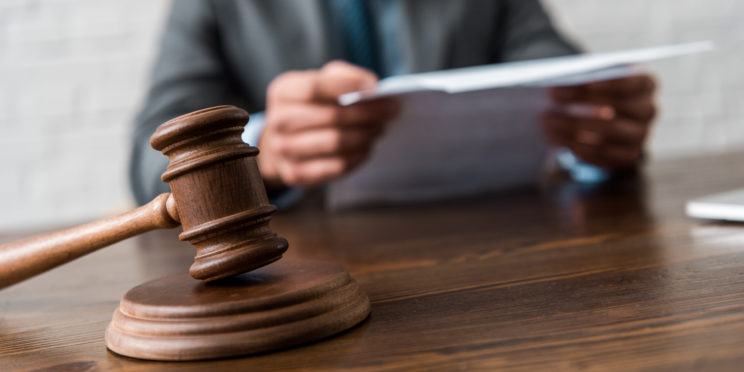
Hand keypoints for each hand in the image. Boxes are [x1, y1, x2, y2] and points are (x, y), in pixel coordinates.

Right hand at [258, 61, 398, 190]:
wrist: (283, 141)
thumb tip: (371, 87)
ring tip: (380, 129)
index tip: (375, 88)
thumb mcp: (320, 81)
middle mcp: (277, 121)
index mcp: (282, 92)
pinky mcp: (295, 174)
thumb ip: (343, 76)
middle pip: (330, 116)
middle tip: (390, 111)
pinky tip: (367, 148)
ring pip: (335, 143)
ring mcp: (283, 150)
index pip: (314, 88)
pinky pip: (335, 167)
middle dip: (367, 113)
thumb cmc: (311, 105)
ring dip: (365, 135)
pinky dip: (357, 156)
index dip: (347, 86)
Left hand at [542, 73, 656, 168]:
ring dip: (574, 126)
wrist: (603, 117)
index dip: (609, 83)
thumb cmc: (595, 90)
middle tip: (553, 101)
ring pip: (609, 132)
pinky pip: (604, 154)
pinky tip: (558, 138)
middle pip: (619, 106)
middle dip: (583, 102)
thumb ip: (584, 76)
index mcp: (646, 83)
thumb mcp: (594, 77)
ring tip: (549, 120)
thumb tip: (559, 83)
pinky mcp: (629, 155)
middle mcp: (648, 109)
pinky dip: (579, 146)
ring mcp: (641, 134)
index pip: (632, 81)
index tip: (585, 82)